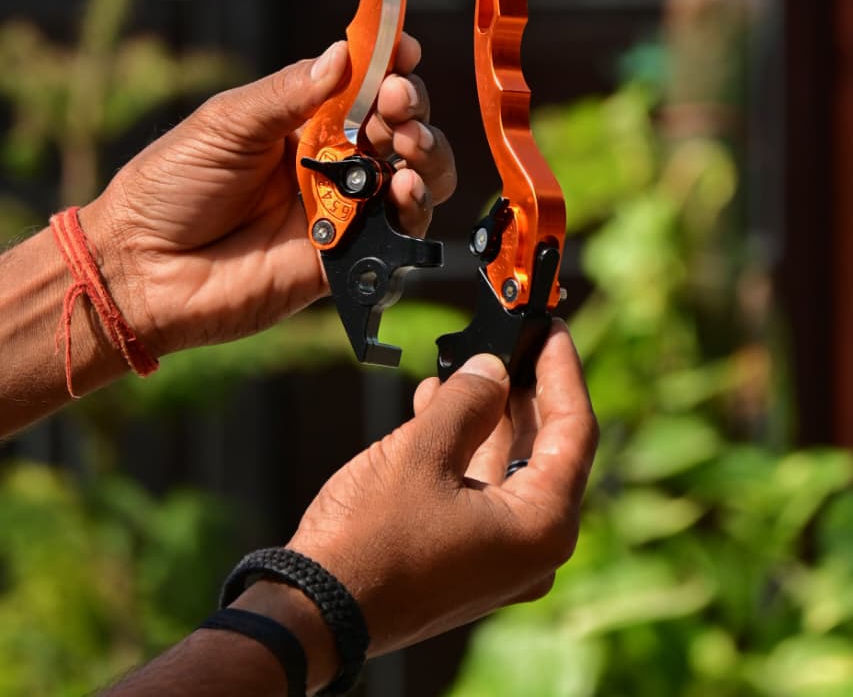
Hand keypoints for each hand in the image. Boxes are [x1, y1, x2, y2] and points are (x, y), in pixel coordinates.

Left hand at [84, 33, 455, 356]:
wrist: (141, 269)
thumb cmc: (170, 187)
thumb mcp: (227, 123)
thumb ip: (288, 94)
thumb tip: (343, 53)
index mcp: (304, 122)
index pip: (364, 85)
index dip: (390, 65)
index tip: (403, 49)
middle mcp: (331, 163)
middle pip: (400, 127)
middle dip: (410, 106)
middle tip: (396, 101)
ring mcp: (342, 212)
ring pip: (415, 178)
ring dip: (427, 153)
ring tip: (408, 143)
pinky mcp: (345, 261)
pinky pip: (400, 236)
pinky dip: (415, 210)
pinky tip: (402, 190)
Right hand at [278, 322, 597, 661]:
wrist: (315, 612)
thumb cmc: (370, 542)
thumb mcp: (423, 451)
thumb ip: (469, 400)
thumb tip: (492, 368)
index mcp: (542, 527)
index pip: (574, 431)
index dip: (563, 370)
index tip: (553, 328)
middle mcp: (532, 549)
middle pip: (544, 448)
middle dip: (521, 389)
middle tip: (509, 339)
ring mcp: (499, 559)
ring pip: (507, 466)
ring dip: (485, 414)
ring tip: (461, 364)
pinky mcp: (466, 559)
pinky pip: (480, 489)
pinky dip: (463, 446)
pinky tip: (435, 406)